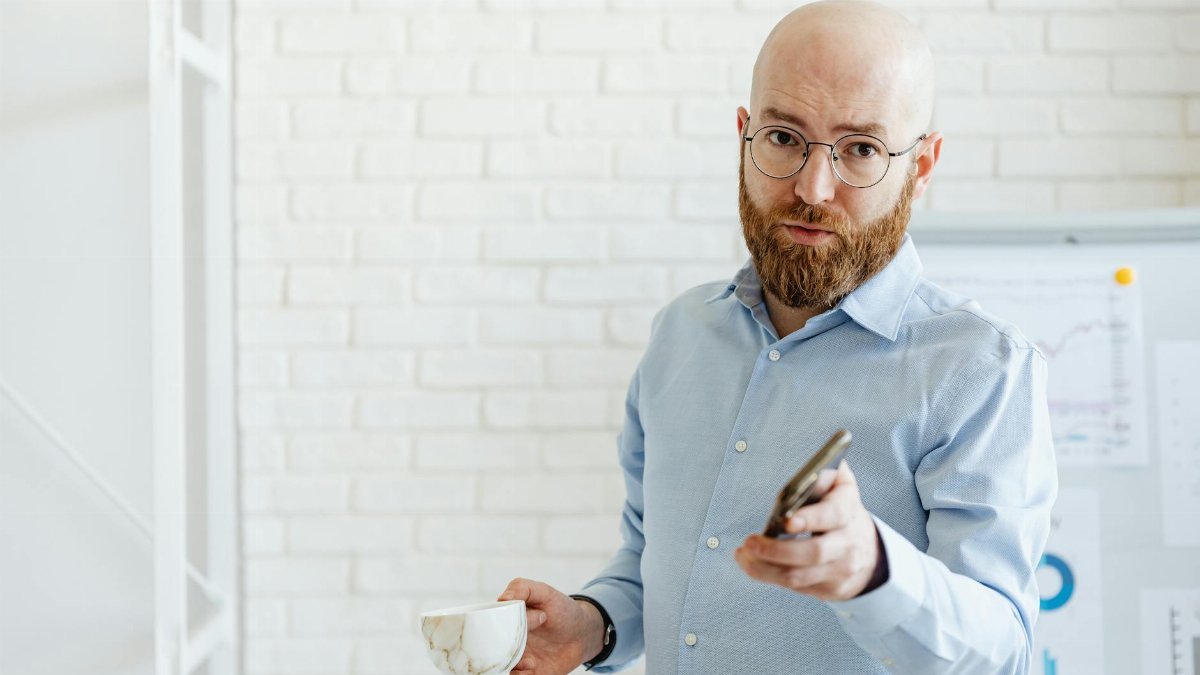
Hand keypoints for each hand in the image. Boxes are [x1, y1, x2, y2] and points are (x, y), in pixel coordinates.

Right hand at [497, 578, 605, 674]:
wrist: (583, 633)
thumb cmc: (562, 610)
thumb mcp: (545, 593)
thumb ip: (523, 588)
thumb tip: (502, 598)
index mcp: (507, 621)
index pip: (490, 626)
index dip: (497, 628)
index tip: (515, 626)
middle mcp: (508, 640)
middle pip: (491, 649)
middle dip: (500, 652)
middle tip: (520, 647)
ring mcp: (518, 658)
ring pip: (501, 666)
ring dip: (510, 666)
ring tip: (530, 661)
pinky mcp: (529, 673)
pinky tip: (533, 667)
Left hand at [734, 460, 887, 600]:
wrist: (868, 550)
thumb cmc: (843, 511)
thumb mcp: (840, 487)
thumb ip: (823, 477)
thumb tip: (809, 473)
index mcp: (848, 512)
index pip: (832, 516)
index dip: (810, 519)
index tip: (786, 521)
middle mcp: (847, 544)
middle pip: (814, 552)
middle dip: (777, 550)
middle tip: (750, 542)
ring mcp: (840, 571)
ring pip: (799, 576)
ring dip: (765, 568)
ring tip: (743, 554)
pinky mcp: (830, 589)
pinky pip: (795, 587)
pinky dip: (769, 576)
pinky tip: (753, 564)